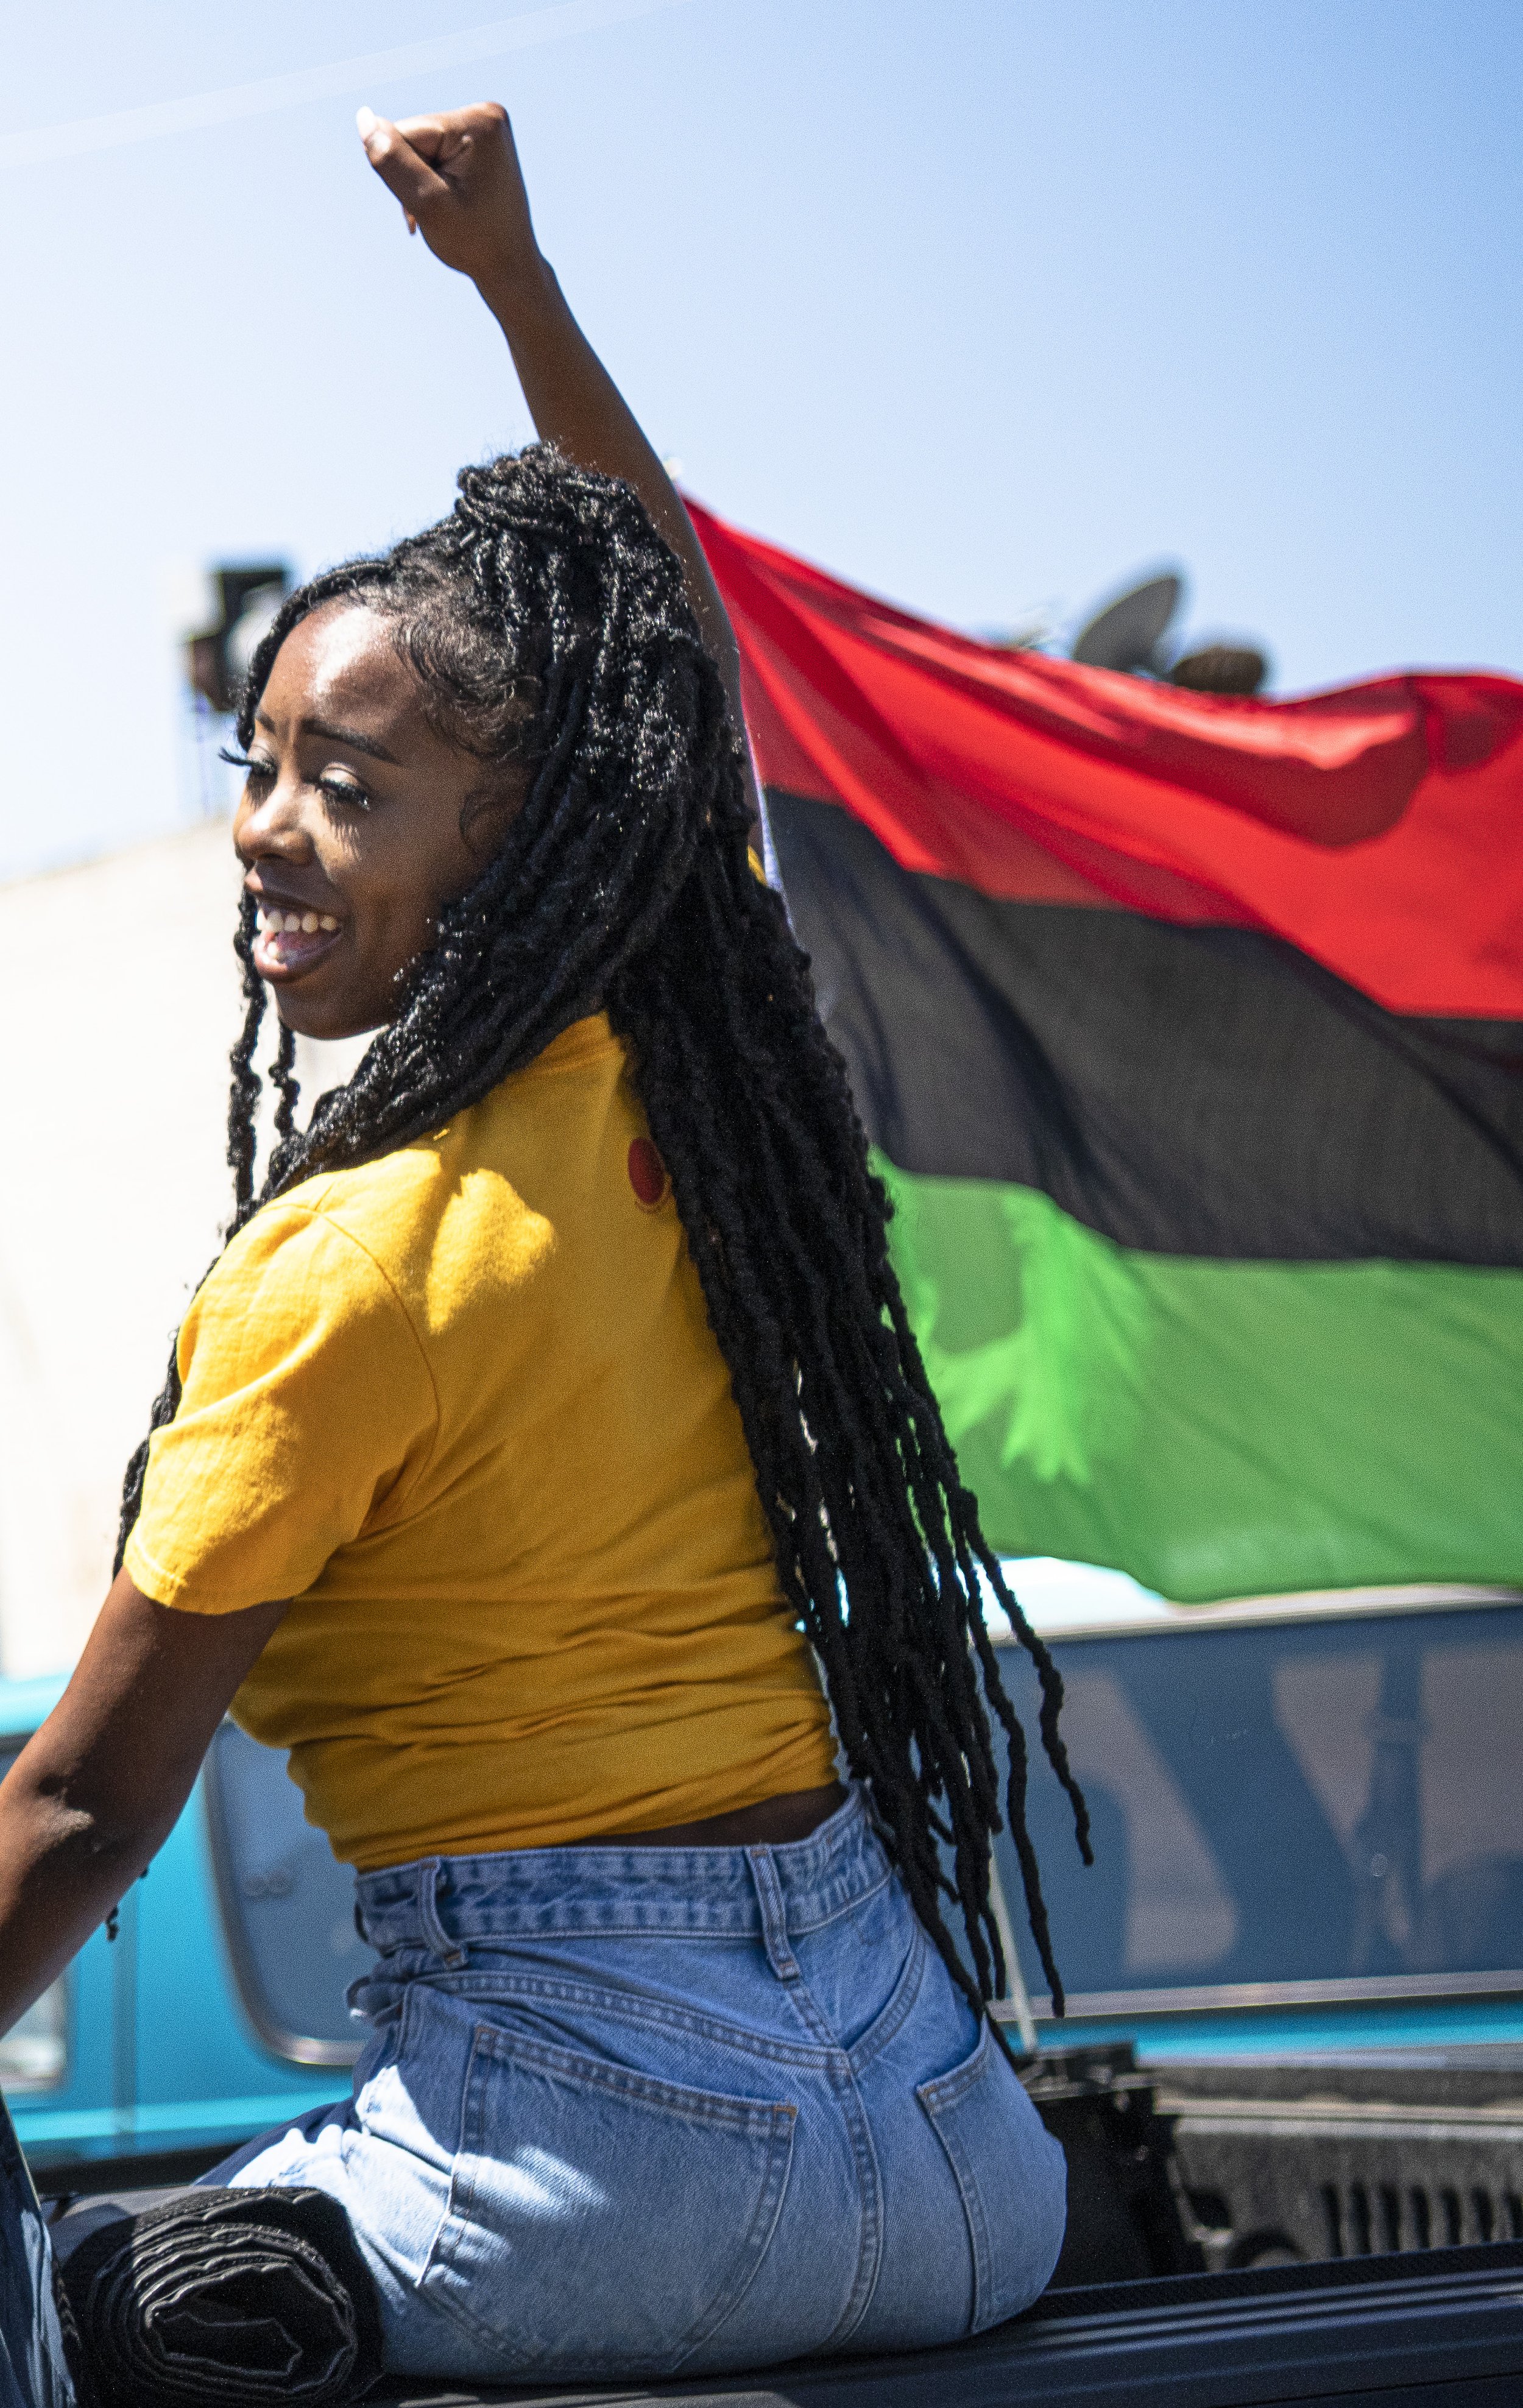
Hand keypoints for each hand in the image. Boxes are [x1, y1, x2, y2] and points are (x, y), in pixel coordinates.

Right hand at [356, 102, 542, 294]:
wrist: (512, 269)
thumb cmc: (475, 243)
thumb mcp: (427, 203)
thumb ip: (392, 160)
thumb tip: (364, 117)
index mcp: (478, 122)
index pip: (406, 133)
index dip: (406, 173)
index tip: (436, 204)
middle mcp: (485, 114)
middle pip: (413, 137)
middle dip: (416, 177)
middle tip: (442, 212)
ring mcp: (485, 127)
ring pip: (421, 148)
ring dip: (423, 183)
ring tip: (449, 211)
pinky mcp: (481, 143)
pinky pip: (436, 154)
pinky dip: (434, 182)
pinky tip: (452, 203)